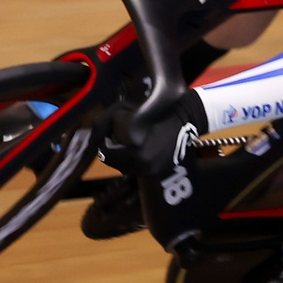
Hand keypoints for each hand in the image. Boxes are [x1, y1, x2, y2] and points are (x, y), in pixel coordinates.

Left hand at [103, 88, 213, 221]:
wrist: (187, 118)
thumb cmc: (156, 110)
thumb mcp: (125, 110)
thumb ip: (105, 123)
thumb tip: (96, 140)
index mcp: (139, 156)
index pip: (109, 156)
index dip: (104, 145)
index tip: (107, 136)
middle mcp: (147, 169)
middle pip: (117, 165)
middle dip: (113, 153)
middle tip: (115, 140)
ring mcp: (155, 173)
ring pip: (128, 169)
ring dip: (124, 159)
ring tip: (128, 144)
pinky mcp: (162, 172)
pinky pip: (141, 170)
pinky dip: (137, 162)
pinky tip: (141, 149)